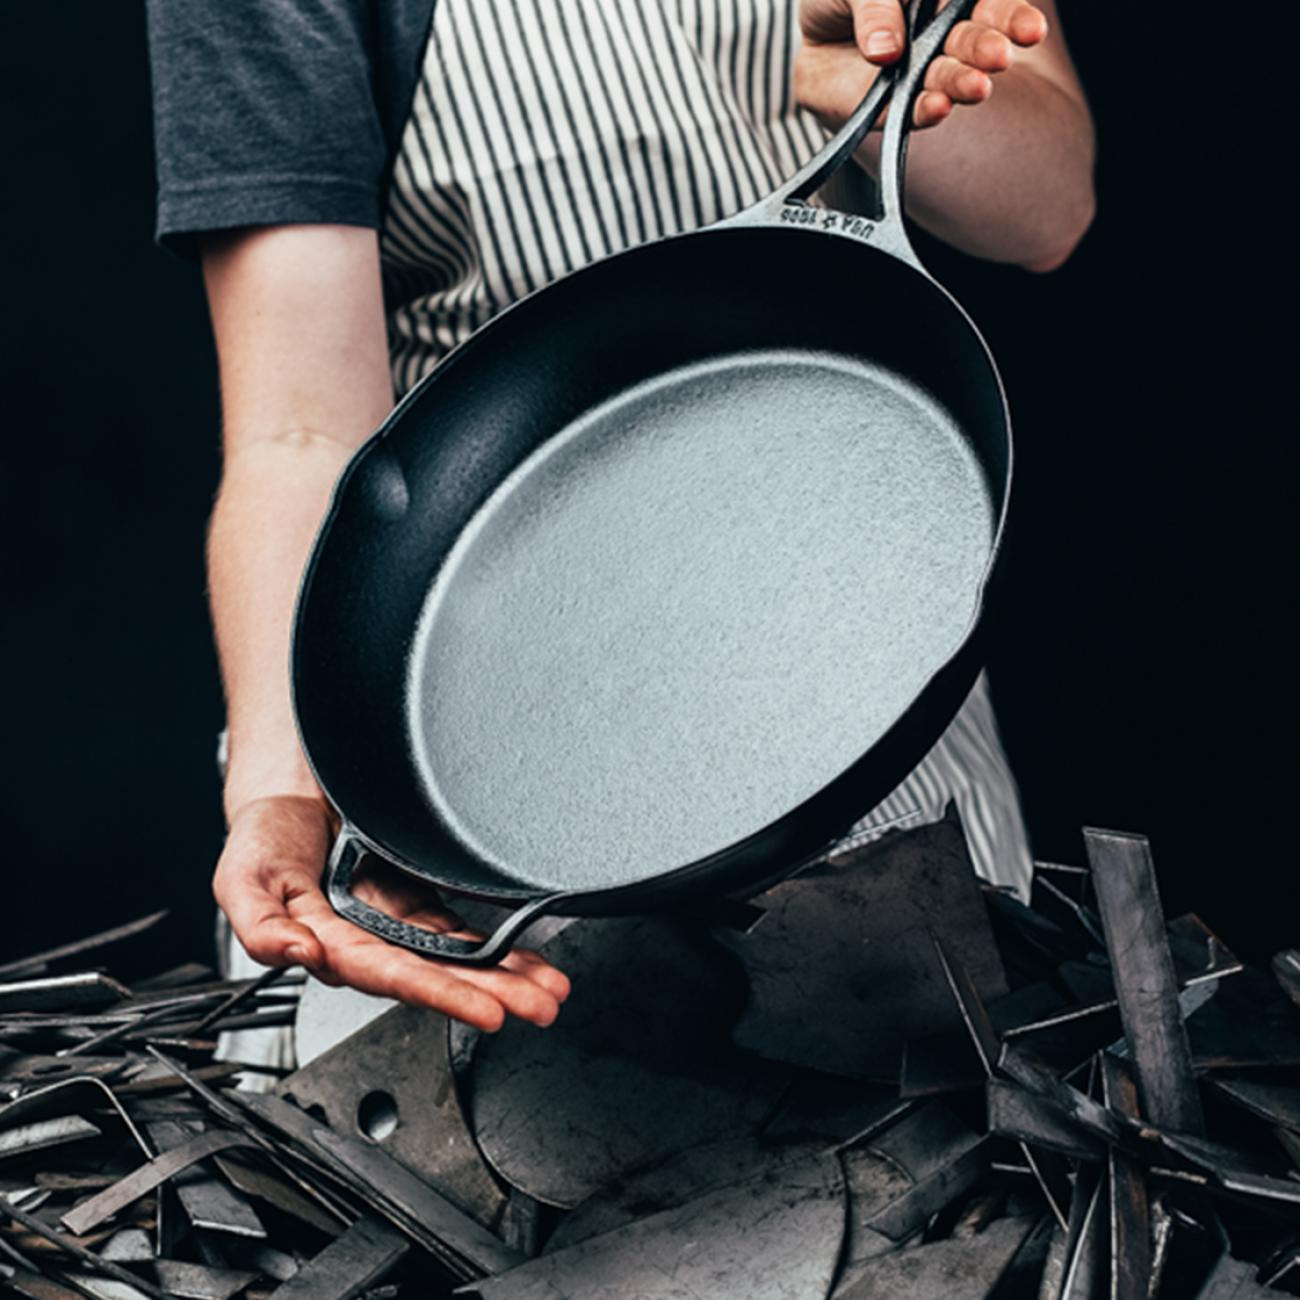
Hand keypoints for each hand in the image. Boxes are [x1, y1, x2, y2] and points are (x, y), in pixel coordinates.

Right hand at [213, 794, 570, 1031]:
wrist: (291, 789)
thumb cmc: (263, 837)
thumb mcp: (242, 878)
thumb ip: (260, 924)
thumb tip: (296, 954)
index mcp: (330, 944)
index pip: (391, 975)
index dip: (439, 992)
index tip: (485, 1010)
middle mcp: (372, 938)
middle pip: (438, 971)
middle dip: (491, 993)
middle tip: (540, 1006)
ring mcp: (400, 917)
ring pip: (458, 952)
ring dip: (504, 974)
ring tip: (549, 990)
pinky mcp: (420, 892)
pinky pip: (463, 921)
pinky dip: (498, 940)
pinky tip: (528, 957)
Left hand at [796, 0, 1048, 132]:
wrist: (811, 30)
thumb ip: (875, 6)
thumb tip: (886, 51)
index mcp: (947, 1)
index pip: (988, 8)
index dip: (1011, 17)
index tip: (1030, 30)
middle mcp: (941, 35)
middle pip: (973, 41)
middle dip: (987, 48)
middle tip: (999, 56)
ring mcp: (919, 72)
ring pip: (947, 77)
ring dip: (962, 81)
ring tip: (977, 86)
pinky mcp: (892, 106)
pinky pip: (910, 111)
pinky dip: (925, 110)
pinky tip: (938, 106)